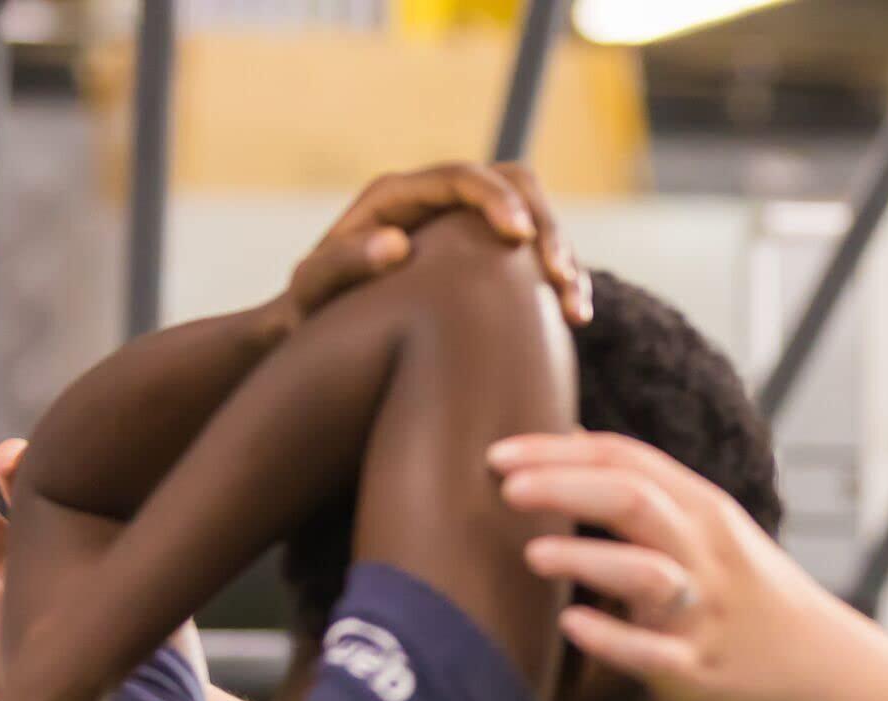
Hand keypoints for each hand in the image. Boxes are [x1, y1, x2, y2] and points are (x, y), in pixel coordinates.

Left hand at [285, 161, 591, 330]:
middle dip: (546, 227)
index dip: (497, 199)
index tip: (520, 236)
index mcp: (399, 196)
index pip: (462, 176)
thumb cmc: (311, 312)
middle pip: (514, 186)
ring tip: (576, 310)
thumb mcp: (313, 290)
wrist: (320, 336)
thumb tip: (397, 244)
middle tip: (560, 277)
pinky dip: (561, 281)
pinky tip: (574, 317)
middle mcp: (439, 203)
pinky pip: (537, 258)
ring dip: (564, 259)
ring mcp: (467, 230)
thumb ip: (344, 265)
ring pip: (537, 220)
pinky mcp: (486, 260)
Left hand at [490, 432, 863, 700]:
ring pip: (646, 573)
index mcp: (701, 508)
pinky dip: (611, 639)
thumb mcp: (706, 525)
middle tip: (505, 488)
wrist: (814, 662)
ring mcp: (703, 611)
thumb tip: (563, 447)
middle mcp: (704, 552)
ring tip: (534, 555)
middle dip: (566, 487)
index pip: (626, 460)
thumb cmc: (741, 588)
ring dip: (587, 559)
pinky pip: (653, 653)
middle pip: (633, 500)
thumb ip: (645, 491)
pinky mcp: (698, 669)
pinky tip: (570, 627)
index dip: (558, 451)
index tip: (499, 455)